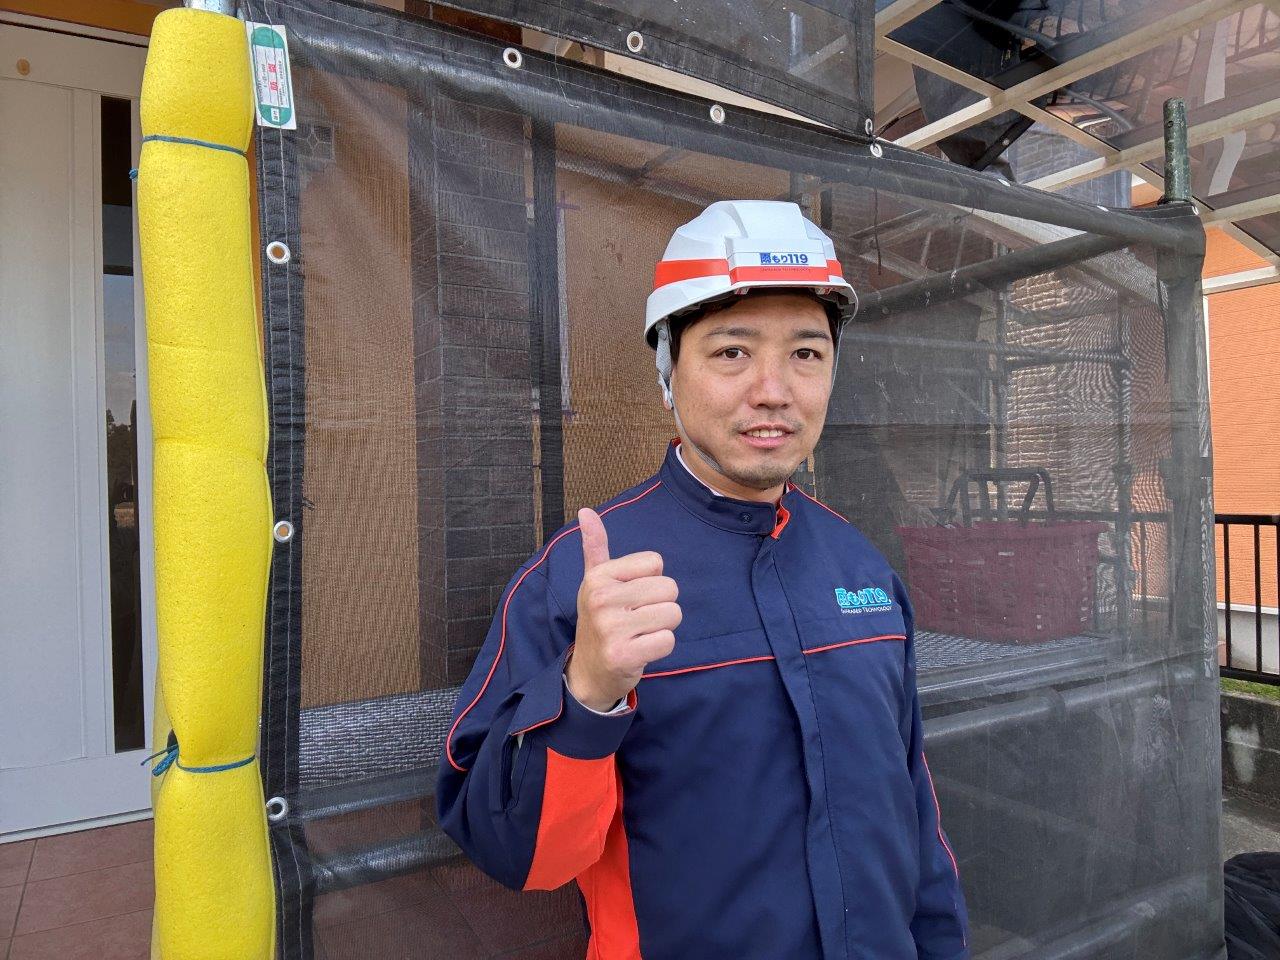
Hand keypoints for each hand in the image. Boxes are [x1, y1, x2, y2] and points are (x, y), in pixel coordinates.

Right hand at [565, 507, 680, 711]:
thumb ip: (595, 546)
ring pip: (673, 614)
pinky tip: (641, 649)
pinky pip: (668, 640)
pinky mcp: (623, 655)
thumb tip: (586, 511)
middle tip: (637, 619)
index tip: (630, 597)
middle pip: (669, 588)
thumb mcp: (595, 581)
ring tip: (639, 633)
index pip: (656, 562)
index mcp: (599, 576)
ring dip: (662, 627)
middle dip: (661, 605)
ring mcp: (610, 628)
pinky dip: (661, 647)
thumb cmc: (599, 619)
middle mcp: (601, 598)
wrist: (588, 671)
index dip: (651, 581)